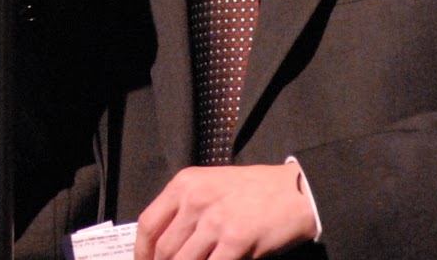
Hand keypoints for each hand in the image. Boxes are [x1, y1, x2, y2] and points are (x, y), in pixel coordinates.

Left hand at [134, 163, 315, 259]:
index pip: (148, 224)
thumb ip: (185, 210)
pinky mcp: (236, 240)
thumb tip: (162, 247)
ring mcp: (215, 221)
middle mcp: (195, 200)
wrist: (294, 192)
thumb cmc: (252, 191)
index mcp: (184, 184)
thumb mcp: (210, 187)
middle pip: (164, 249)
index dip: (141, 253)